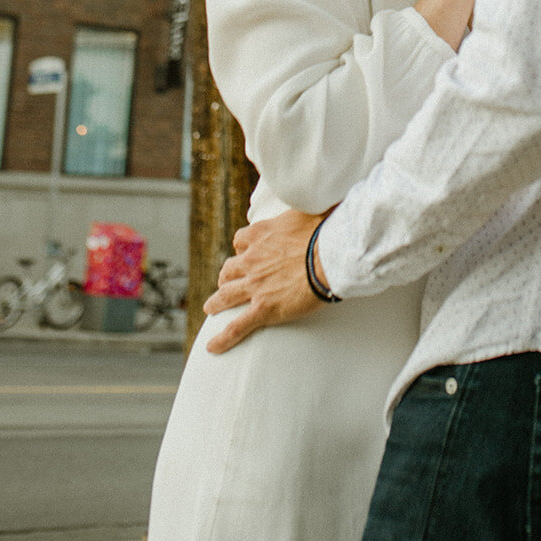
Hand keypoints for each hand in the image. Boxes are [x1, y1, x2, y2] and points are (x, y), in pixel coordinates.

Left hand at [202, 207, 328, 353]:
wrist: (330, 255)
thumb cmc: (326, 230)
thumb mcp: (311, 209)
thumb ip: (307, 206)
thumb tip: (323, 194)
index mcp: (261, 235)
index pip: (241, 240)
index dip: (242, 248)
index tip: (246, 252)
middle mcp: (252, 259)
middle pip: (230, 268)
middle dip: (227, 276)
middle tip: (227, 282)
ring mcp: (255, 285)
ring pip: (226, 295)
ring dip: (217, 302)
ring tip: (211, 308)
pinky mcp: (263, 308)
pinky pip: (237, 326)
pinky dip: (223, 338)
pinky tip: (213, 347)